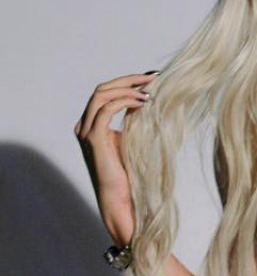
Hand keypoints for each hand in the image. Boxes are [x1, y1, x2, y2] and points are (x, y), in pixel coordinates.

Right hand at [74, 72, 156, 244]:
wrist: (120, 197)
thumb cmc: (128, 172)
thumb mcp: (131, 139)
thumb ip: (132, 119)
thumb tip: (146, 99)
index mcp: (91, 124)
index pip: (106, 92)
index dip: (127, 81)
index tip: (150, 77)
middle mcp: (83, 125)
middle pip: (102, 89)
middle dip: (128, 80)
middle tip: (152, 77)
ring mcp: (86, 132)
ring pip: (101, 95)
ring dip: (127, 89)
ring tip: (150, 91)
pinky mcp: (93, 139)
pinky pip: (105, 110)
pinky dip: (124, 101)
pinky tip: (143, 103)